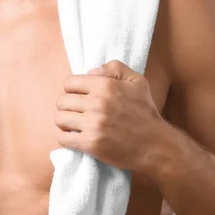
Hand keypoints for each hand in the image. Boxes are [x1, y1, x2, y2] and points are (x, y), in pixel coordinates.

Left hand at [55, 60, 169, 172]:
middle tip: (77, 114)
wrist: (155, 145)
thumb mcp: (137, 82)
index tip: (80, 98)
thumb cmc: (145, 113)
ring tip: (76, 126)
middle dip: (67, 107)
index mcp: (105, 86)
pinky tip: (76, 139)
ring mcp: (93, 125)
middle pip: (61, 102)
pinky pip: (63, 139)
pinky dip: (67, 140)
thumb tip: (90, 72)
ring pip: (59, 120)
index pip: (69, 83)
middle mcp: (97, 103)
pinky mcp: (90, 144)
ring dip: (65, 124)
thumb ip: (115, 69)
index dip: (72, 90)